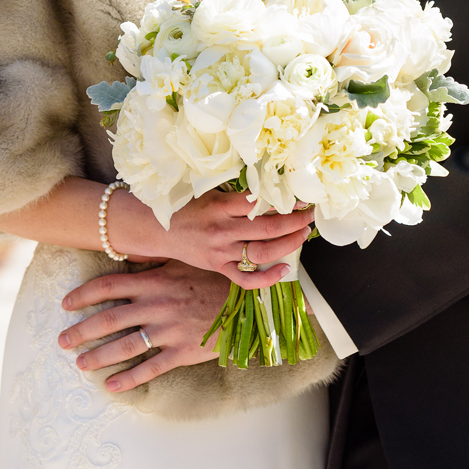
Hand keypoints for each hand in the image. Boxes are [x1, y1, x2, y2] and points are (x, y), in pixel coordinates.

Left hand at [58, 260, 231, 390]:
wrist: (252, 301)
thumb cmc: (218, 279)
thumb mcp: (187, 262)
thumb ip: (157, 261)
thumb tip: (129, 254)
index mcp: (157, 282)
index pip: (109, 285)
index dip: (84, 295)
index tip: (66, 303)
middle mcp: (158, 305)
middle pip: (109, 318)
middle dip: (81, 331)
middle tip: (62, 341)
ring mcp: (170, 329)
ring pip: (125, 345)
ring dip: (98, 356)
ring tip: (80, 364)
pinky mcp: (183, 350)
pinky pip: (150, 368)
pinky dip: (129, 379)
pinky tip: (111, 386)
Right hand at [109, 188, 309, 288]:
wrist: (157, 228)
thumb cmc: (188, 207)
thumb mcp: (211, 192)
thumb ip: (239, 195)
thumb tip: (274, 188)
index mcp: (221, 206)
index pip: (259, 204)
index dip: (285, 203)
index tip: (303, 200)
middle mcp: (223, 230)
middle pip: (267, 228)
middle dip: (295, 222)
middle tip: (310, 216)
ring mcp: (220, 252)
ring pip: (262, 252)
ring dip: (289, 244)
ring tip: (304, 234)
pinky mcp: (218, 268)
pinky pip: (245, 279)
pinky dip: (267, 278)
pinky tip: (285, 269)